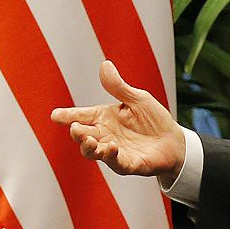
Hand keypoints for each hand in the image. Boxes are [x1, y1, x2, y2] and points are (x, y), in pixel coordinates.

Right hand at [50, 60, 184, 177]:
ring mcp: (114, 151)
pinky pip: (115, 162)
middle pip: (83, 135)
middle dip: (77, 133)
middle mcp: (104, 135)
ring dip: (89, 147)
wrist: (174, 141)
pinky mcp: (127, 164)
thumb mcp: (137, 99)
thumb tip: (104, 64)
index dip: (67, 115)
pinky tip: (113, 147)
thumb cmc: (153, 120)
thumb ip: (118, 87)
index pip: (81, 115)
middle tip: (75, 127)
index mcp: (103, 118)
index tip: (55, 115)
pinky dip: (111, 156)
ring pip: (93, 152)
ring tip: (90, 140)